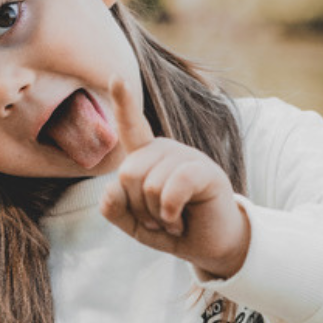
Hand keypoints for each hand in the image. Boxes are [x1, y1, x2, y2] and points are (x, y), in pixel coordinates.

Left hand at [99, 78, 250, 279]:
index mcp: (147, 157)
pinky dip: (170, 212)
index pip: (132, 127)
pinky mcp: (206, 171)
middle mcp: (166, 151)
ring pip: (149, 184)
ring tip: (173, 219)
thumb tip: (111, 188)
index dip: (124, 103)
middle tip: (159, 218)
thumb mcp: (136, 225)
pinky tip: (178, 219)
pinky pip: (174, 186)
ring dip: (156, 215)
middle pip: (127, 173)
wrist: (212, 246)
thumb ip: (116, 209)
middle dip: (138, 207)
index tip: (115, 77)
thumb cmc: (174, 229)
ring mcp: (188, 157)